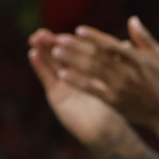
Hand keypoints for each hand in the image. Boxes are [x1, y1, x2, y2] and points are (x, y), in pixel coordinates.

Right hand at [28, 30, 126, 144]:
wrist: (108, 129)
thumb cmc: (116, 105)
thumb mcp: (117, 82)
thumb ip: (118, 63)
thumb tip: (125, 44)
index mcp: (87, 71)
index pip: (78, 51)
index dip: (72, 39)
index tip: (69, 28)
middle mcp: (73, 77)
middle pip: (61, 55)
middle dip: (52, 42)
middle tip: (42, 31)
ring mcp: (63, 85)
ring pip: (50, 63)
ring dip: (41, 50)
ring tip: (34, 37)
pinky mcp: (56, 95)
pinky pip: (46, 77)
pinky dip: (39, 65)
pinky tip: (32, 54)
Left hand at [48, 19, 158, 132]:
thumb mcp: (158, 55)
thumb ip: (144, 38)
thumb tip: (132, 19)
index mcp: (137, 59)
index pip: (111, 45)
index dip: (94, 37)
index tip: (78, 29)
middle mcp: (128, 72)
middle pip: (97, 57)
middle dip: (77, 47)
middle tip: (59, 39)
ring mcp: (120, 87)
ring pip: (92, 71)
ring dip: (72, 61)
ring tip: (56, 53)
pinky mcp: (114, 101)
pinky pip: (92, 89)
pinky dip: (77, 81)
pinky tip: (63, 74)